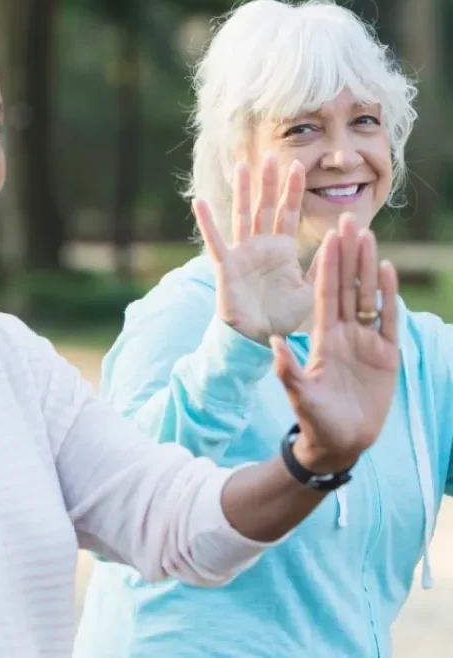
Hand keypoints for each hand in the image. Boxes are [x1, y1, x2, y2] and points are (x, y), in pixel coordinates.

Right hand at [193, 155, 313, 343]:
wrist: (260, 338)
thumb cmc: (285, 315)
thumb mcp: (312, 288)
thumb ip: (325, 265)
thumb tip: (344, 239)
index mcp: (282, 249)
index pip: (289, 213)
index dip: (292, 190)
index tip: (298, 165)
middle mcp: (261, 246)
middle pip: (265, 207)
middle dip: (269, 182)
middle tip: (271, 154)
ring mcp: (242, 254)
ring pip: (243, 216)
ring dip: (243, 192)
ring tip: (243, 166)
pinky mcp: (227, 266)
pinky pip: (215, 242)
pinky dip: (207, 223)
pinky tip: (199, 202)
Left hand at [271, 214, 398, 472]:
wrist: (341, 442)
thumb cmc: (316, 420)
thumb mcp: (301, 395)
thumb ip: (289, 370)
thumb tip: (274, 343)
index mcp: (322, 337)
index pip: (325, 293)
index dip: (327, 265)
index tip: (327, 237)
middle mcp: (343, 332)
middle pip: (346, 285)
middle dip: (347, 254)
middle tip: (349, 220)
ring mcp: (365, 341)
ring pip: (368, 295)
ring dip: (368, 266)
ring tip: (368, 236)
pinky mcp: (386, 354)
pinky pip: (388, 319)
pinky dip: (388, 295)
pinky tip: (388, 270)